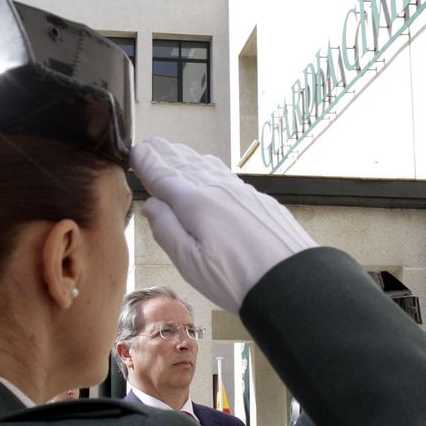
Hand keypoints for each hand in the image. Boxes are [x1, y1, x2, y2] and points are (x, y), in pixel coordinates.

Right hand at [132, 137, 315, 313]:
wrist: (291, 280)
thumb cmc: (237, 278)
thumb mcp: (189, 262)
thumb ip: (166, 229)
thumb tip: (150, 204)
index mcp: (194, 203)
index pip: (162, 175)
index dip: (146, 162)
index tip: (134, 150)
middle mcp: (217, 189)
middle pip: (183, 164)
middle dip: (163, 153)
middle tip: (148, 144)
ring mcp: (239, 191)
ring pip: (205, 165)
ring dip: (185, 156)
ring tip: (173, 151)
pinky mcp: (257, 199)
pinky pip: (225, 174)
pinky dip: (208, 166)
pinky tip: (208, 168)